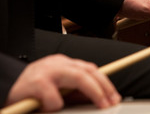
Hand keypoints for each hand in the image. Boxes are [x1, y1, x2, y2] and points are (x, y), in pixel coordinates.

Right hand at [5, 54, 120, 111]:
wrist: (5, 87)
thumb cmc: (34, 90)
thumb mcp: (58, 89)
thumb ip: (76, 92)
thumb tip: (98, 99)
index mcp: (65, 64)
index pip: (91, 69)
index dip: (105, 83)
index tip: (115, 97)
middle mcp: (58, 64)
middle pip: (89, 71)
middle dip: (104, 88)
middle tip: (111, 103)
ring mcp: (47, 71)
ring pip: (78, 77)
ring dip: (93, 92)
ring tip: (101, 105)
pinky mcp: (35, 83)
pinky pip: (53, 95)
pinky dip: (57, 104)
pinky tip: (53, 108)